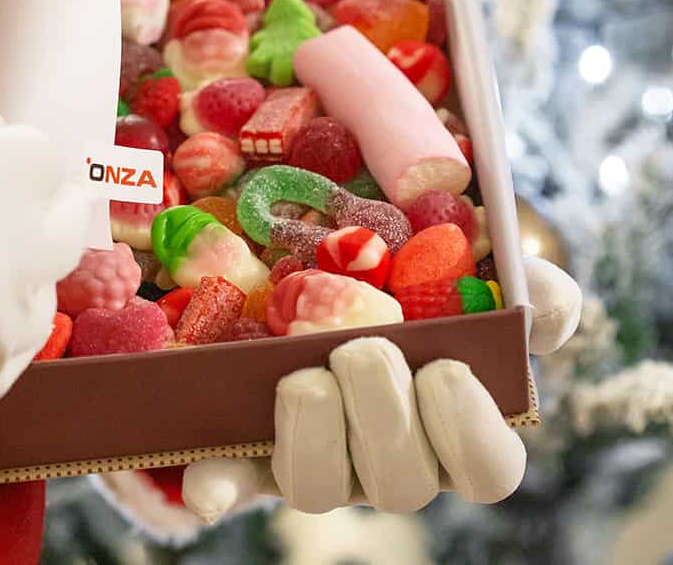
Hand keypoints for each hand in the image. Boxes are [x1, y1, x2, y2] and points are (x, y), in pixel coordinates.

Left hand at [182, 257, 580, 520]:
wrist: (316, 260)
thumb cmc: (414, 272)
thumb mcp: (475, 264)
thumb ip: (522, 287)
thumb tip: (542, 305)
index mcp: (450, 421)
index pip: (486, 467)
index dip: (470, 431)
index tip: (446, 369)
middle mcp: (386, 452)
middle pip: (400, 482)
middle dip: (385, 419)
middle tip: (364, 352)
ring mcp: (316, 451)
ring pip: (320, 487)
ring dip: (315, 439)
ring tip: (303, 378)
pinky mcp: (247, 442)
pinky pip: (234, 480)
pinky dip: (221, 485)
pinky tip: (205, 486)